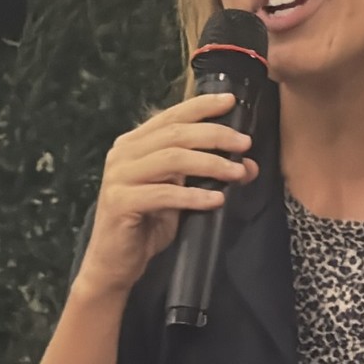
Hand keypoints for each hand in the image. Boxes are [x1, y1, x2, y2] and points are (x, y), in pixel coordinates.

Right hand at [72, 93, 260, 297]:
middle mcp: (123, 153)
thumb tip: (248, 164)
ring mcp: (119, 176)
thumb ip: (206, 175)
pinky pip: (163, 193)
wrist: (114, 263)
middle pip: (175, 134)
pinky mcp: (120, 202)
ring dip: (210, 163)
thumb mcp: (181, 194)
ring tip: (237, 173)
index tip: (231, 101)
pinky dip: (193, 196)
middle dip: (214, 135)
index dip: (201, 106)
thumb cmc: (147, 224)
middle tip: (245, 143)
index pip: (171, 115)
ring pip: (171, 159)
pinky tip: (216, 201)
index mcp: (134, 143)